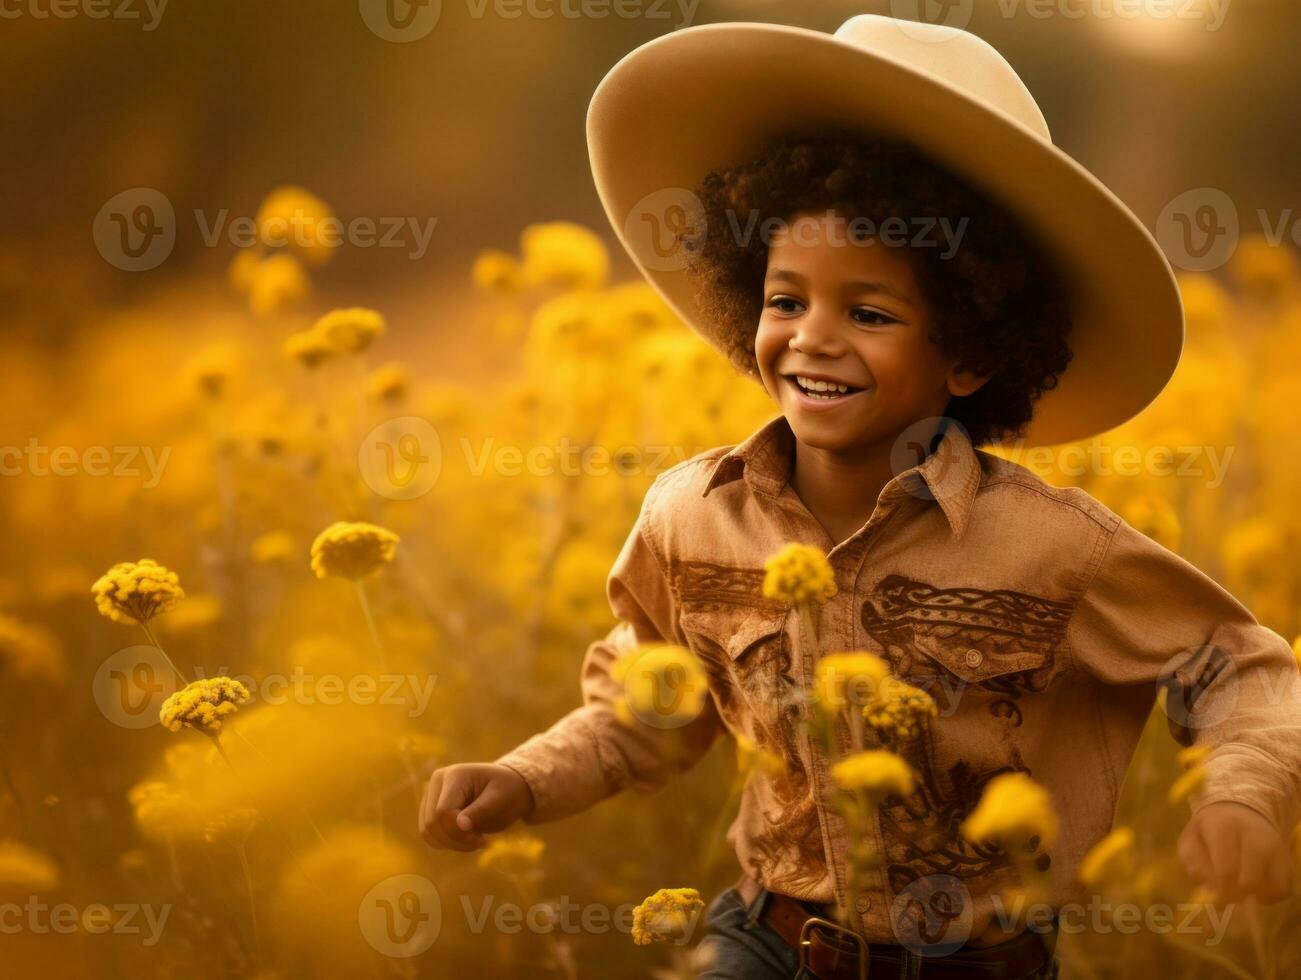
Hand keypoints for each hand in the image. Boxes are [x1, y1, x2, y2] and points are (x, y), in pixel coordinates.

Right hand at [419, 763, 534, 850]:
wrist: (508, 788)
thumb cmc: (508, 791)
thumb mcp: (501, 799)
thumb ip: (480, 811)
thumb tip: (460, 825)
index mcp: (455, 775)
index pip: (443, 811)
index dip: (459, 831)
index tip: (482, 840)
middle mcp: (438, 782)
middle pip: (432, 823)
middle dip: (455, 840)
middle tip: (481, 842)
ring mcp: (431, 795)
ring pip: (427, 831)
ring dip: (451, 844)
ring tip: (475, 840)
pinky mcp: (430, 809)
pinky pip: (429, 834)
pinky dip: (446, 843)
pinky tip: (466, 839)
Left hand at [1178, 801, 1292, 903]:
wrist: (1240, 809)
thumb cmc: (1210, 829)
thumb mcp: (1191, 838)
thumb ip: (1194, 862)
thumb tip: (1211, 888)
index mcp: (1224, 827)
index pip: (1226, 868)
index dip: (1221, 890)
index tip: (1216, 899)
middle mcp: (1255, 835)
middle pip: (1252, 879)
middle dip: (1238, 895)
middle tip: (1229, 898)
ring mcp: (1275, 847)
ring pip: (1274, 885)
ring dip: (1257, 896)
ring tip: (1243, 892)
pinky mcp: (1287, 858)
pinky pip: (1285, 887)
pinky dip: (1272, 896)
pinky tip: (1257, 891)